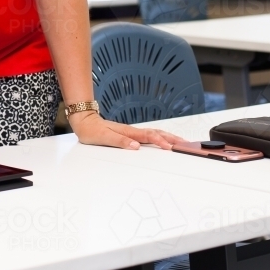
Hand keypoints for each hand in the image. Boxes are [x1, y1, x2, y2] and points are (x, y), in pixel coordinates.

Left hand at [69, 111, 183, 149]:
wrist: (84, 122)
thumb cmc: (92, 131)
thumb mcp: (104, 138)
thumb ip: (120, 142)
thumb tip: (135, 146)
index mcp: (128, 132)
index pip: (148, 137)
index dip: (160, 142)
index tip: (170, 147)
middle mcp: (132, 131)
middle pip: (156, 133)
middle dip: (171, 138)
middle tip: (185, 144)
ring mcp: (132, 132)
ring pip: (154, 133)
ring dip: (168, 137)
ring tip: (180, 142)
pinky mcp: (130, 134)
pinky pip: (148, 136)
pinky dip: (159, 138)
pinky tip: (162, 141)